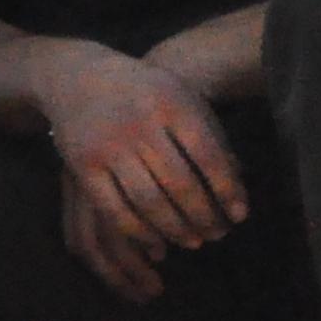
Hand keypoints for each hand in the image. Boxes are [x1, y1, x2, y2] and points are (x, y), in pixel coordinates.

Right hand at [31, 43, 248, 301]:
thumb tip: (239, 184)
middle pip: (180, 183)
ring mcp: (109, 145)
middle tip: (218, 234)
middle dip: (203, 216)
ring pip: (149, 201)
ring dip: (175, 229)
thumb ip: (211, 137)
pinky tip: (157, 242)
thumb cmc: (147, 94)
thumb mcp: (182, 99)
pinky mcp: (83, 166)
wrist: (81, 78)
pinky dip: (139, 232)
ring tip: (194, 242)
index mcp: (172, 102)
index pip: (208, 154)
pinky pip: (115, 210)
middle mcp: (140, 123)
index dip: (227, 189)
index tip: (240, 216)